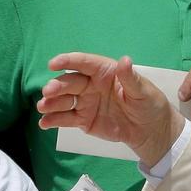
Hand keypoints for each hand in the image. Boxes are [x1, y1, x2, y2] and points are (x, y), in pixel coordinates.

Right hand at [37, 53, 183, 166]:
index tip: (53, 63)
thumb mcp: (143, 91)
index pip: (84, 63)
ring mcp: (84, 102)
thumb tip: (124, 60)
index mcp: (104, 72)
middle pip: (70, 82)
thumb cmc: (148, 104)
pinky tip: (44, 123)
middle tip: (47, 92)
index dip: (68, 61)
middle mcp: (90, 84)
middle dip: (56, 86)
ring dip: (51, 103)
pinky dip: (53, 120)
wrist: (149, 131)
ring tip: (42, 108)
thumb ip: (130, 78)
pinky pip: (65, 118)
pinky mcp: (82, 119)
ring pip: (64, 100)